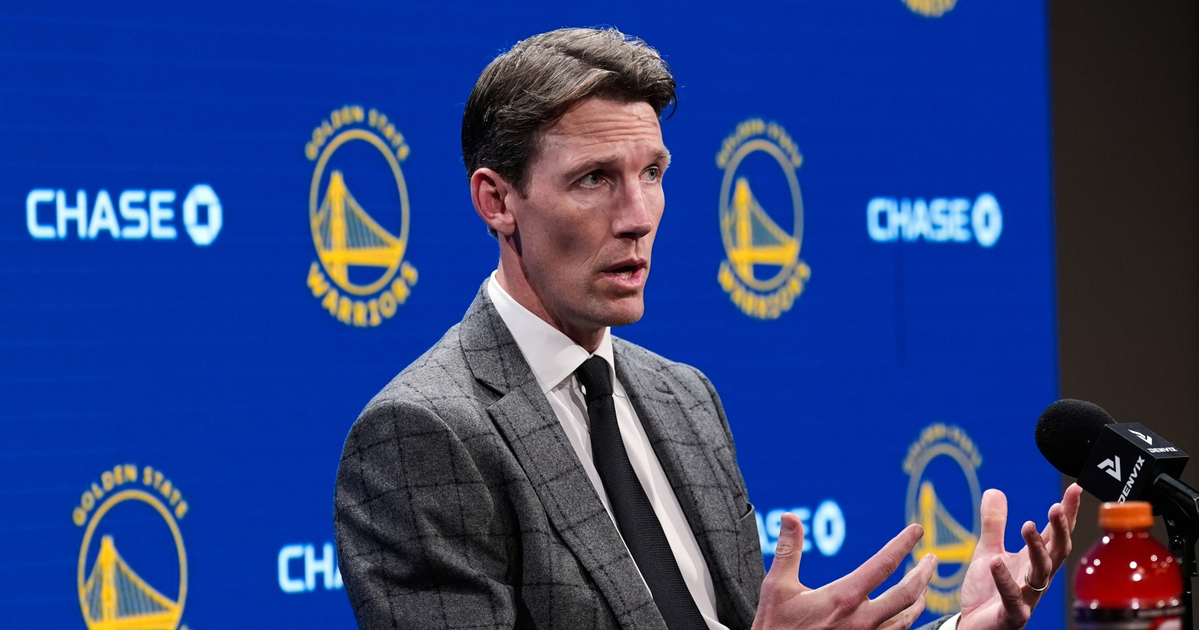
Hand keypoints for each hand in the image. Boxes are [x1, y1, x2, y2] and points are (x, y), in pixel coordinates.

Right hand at [753, 513, 937, 629]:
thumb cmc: (776, 626)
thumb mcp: (777, 587)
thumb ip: (788, 550)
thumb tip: (789, 517)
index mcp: (843, 598)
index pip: (883, 564)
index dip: (903, 544)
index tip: (917, 530)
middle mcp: (861, 620)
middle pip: (907, 594)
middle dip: (924, 574)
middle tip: (932, 559)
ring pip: (906, 618)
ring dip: (920, 599)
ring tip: (925, 586)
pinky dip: (907, 621)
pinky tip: (906, 614)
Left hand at [959, 483, 1082, 629]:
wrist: (975, 628)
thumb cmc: (987, 593)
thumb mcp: (989, 551)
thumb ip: (994, 525)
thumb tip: (995, 491)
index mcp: (1034, 562)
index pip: (1056, 534)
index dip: (1067, 513)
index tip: (1075, 489)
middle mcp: (1037, 579)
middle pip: (1057, 552)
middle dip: (1060, 530)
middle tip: (1056, 506)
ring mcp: (1028, 598)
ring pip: (1041, 572)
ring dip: (1037, 549)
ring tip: (1028, 525)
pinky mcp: (1012, 615)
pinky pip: (1012, 597)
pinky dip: (1005, 580)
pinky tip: (995, 562)